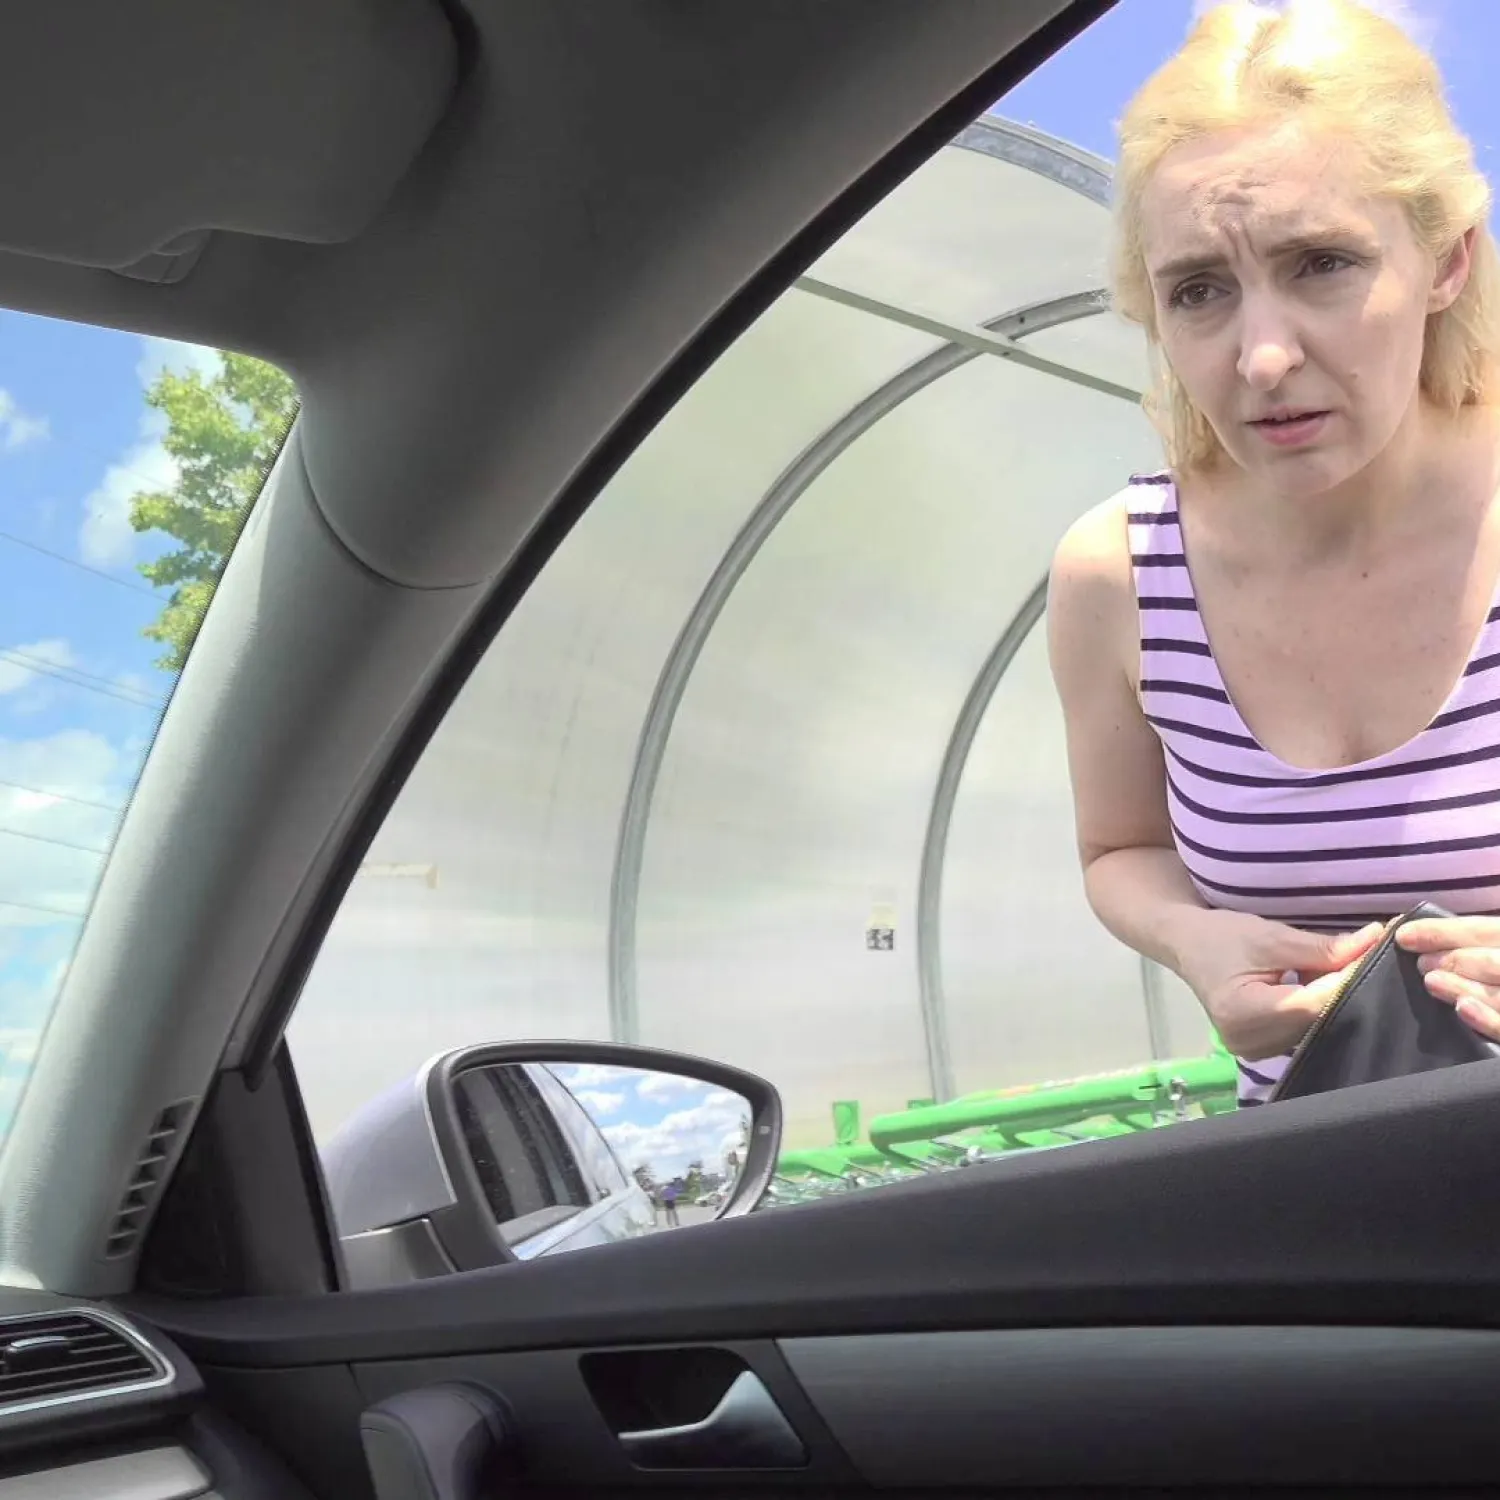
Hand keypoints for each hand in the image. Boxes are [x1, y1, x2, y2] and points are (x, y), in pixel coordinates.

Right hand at [1173, 909, 1385, 1059]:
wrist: (1187, 945)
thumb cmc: (1222, 936)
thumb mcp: (1271, 936)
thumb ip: (1322, 947)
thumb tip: (1375, 941)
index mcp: (1244, 1013)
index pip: (1313, 1003)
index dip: (1346, 979)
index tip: (1371, 953)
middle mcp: (1247, 1042)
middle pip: (1315, 1020)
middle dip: (1340, 988)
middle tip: (1356, 957)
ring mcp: (1252, 1052)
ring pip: (1313, 1028)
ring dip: (1328, 1001)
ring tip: (1327, 971)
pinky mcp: (1259, 1052)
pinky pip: (1302, 1033)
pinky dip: (1313, 1010)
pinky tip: (1309, 989)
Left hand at [1395, 915, 1499, 1040]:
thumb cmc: (1496, 969)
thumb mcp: (1496, 949)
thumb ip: (1482, 942)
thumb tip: (1431, 934)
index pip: (1486, 929)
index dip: (1443, 931)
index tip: (1404, 935)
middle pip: (1495, 962)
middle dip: (1454, 959)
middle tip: (1421, 963)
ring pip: (1499, 993)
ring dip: (1463, 985)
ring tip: (1432, 981)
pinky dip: (1487, 1019)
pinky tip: (1463, 1009)